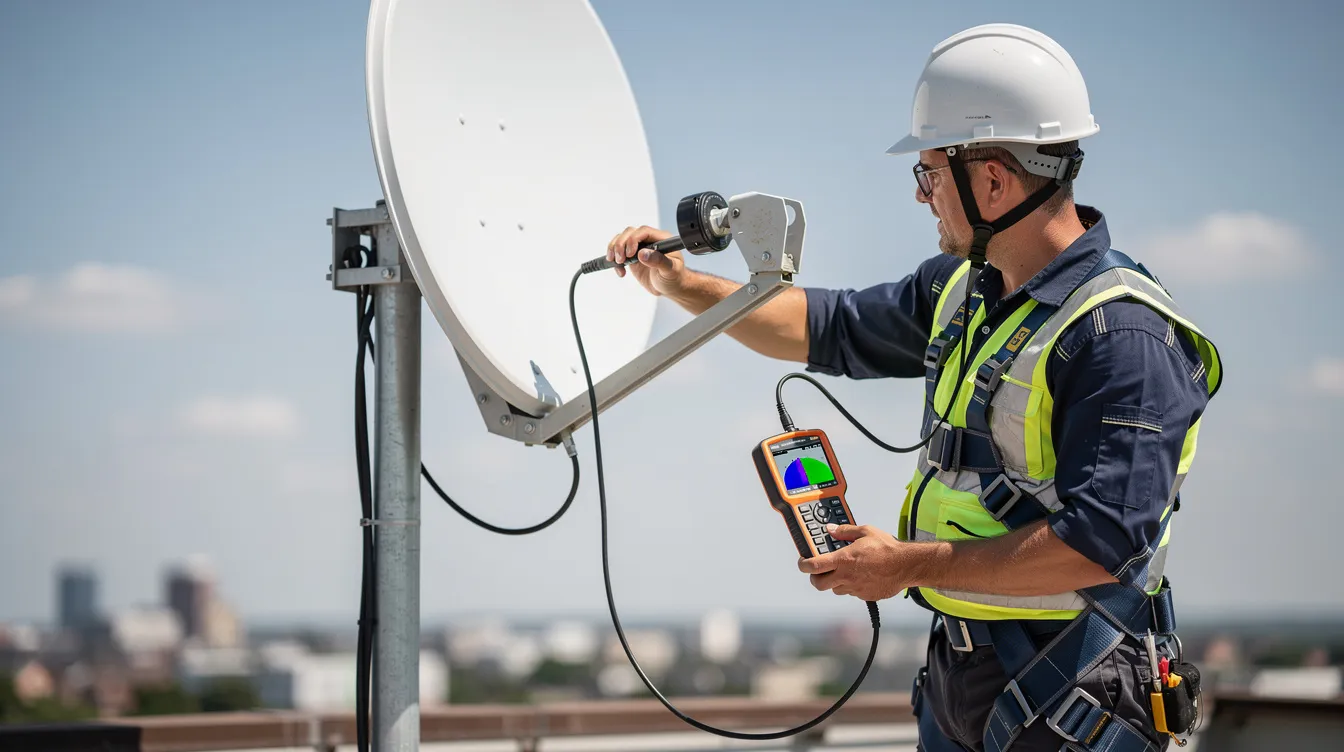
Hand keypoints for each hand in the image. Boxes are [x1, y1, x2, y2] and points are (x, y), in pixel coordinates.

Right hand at [606, 225, 685, 296]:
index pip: (644, 231)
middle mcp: (649, 240)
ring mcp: (639, 247)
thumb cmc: (675, 278)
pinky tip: (620, 271)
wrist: (670, 287)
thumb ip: (659, 261)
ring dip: (614, 249)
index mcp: (661, 240)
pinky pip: (619, 252)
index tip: (631, 253)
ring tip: (618, 263)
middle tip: (621, 260)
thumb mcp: (671, 271)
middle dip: (621, 245)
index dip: (634, 239)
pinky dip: (615, 260)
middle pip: (630, 232)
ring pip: (622, 239)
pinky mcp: (632, 256)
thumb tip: (643, 254)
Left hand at [797, 523, 912, 601]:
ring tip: (843, 571)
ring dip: (834, 582)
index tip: (803, 562)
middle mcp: (846, 576)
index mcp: (843, 560)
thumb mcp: (865, 531)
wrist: (906, 565)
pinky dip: (851, 586)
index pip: (813, 566)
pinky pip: (851, 592)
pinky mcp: (865, 596)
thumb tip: (831, 529)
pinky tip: (860, 576)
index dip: (803, 565)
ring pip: (835, 590)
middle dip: (815, 578)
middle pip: (819, 584)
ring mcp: (855, 588)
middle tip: (819, 570)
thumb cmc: (887, 548)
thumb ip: (845, 531)